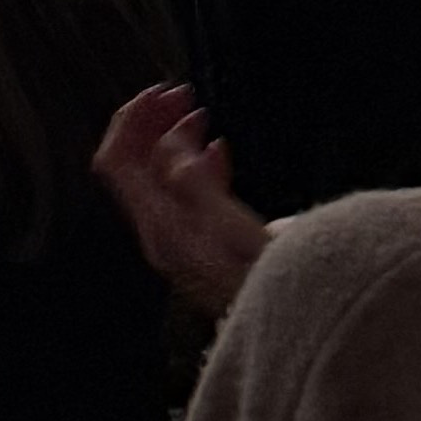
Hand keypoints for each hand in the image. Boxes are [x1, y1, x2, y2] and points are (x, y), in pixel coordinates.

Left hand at [94, 79, 270, 315]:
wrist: (301, 328)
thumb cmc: (274, 284)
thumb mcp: (237, 231)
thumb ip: (197, 185)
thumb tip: (168, 146)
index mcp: (162, 227)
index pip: (119, 161)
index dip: (134, 119)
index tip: (163, 92)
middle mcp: (164, 235)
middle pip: (135, 165)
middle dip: (152, 122)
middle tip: (183, 94)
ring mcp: (183, 242)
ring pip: (160, 177)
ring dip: (173, 138)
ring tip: (200, 113)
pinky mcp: (206, 246)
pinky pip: (186, 193)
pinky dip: (196, 161)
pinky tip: (220, 150)